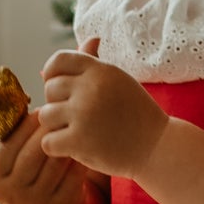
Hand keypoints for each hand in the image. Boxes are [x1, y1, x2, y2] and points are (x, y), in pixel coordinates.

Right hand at [0, 99, 91, 203]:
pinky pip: (74, 175)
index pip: (10, 144)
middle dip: (49, 130)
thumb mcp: (5, 161)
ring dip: (66, 141)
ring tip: (74, 125)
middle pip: (34, 152)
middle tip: (61, 114)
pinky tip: (84, 145)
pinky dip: (80, 158)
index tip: (41, 110)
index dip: (27, 124)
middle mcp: (12, 195)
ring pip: (56, 162)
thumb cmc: (22, 179)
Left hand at [38, 36, 168, 177]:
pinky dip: (57, 148)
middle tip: (77, 118)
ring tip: (76, 132)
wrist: (157, 147)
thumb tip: (66, 55)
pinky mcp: (80, 140)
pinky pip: (48, 142)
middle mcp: (91, 87)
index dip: (53, 74)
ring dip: (56, 127)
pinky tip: (73, 148)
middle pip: (50, 89)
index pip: (59, 60)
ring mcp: (84, 113)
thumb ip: (91, 68)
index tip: (62, 91)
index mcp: (101, 70)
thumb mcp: (119, 82)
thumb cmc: (136, 114)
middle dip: (59, 104)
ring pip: (45, 115)